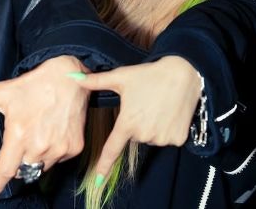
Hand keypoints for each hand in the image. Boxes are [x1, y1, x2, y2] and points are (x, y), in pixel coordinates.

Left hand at [0, 55, 89, 200]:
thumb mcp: (3, 92)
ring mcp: (59, 148)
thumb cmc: (35, 85)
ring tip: (37, 134)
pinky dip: (53, 152)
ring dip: (35, 158)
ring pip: (41, 166)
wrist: (70, 77)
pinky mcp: (74, 148)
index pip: (5, 169)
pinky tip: (52, 133)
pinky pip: (58, 160)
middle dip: (17, 162)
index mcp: (19, 134)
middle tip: (20, 141)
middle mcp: (39, 146)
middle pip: (23, 169)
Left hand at [72, 56, 200, 179]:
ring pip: (149, 138)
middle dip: (135, 123)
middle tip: (143, 104)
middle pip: (133, 136)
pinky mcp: (177, 139)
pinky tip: (168, 112)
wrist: (182, 74)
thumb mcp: (121, 77)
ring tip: (157, 105)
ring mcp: (162, 139)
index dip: (104, 166)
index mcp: (128, 123)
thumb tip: (72, 77)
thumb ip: (96, 81)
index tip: (97, 181)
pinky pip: (166, 138)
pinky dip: (166, 128)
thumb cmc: (148, 75)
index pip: (112, 149)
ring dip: (150, 126)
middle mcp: (144, 135)